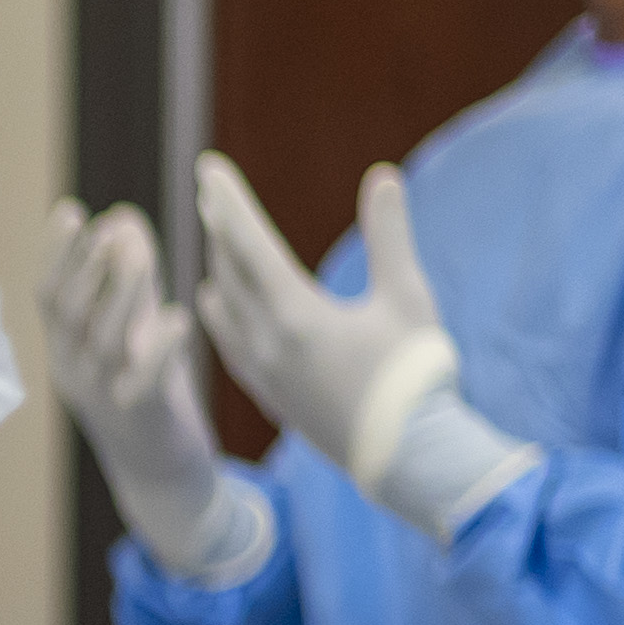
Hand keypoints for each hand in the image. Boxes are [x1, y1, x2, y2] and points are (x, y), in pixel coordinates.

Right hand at [43, 198, 272, 584]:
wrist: (160, 472)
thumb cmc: (146, 390)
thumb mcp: (131, 329)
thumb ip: (127, 278)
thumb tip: (121, 218)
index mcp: (65, 347)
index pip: (48, 294)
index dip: (56, 253)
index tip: (72, 210)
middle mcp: (73, 370)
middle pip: (68, 312)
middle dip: (86, 266)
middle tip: (109, 228)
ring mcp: (102, 397)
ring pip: (104, 339)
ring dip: (121, 293)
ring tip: (140, 254)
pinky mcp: (140, 419)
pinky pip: (146, 381)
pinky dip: (162, 348)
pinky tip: (181, 318)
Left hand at [190, 155, 538, 540]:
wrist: (409, 458)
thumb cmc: (416, 375)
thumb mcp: (408, 297)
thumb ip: (390, 235)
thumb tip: (382, 175)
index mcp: (296, 315)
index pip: (249, 243)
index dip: (228, 201)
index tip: (207, 167)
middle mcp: (267, 343)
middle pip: (230, 272)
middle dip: (221, 227)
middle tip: (209, 190)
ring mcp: (265, 373)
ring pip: (226, 310)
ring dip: (219, 268)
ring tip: (214, 239)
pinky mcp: (272, 395)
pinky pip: (232, 344)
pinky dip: (222, 313)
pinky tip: (218, 305)